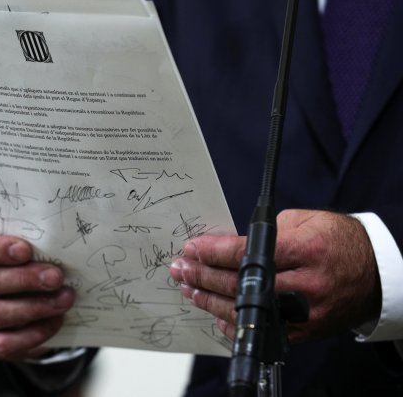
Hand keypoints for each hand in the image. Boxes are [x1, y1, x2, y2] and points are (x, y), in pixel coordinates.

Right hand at [0, 233, 74, 360]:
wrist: (34, 310)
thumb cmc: (33, 270)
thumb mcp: (33, 255)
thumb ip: (39, 249)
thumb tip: (61, 248)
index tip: (26, 250)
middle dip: (26, 279)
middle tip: (56, 277)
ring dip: (34, 307)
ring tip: (64, 300)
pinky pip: (5, 343)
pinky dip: (32, 334)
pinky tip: (55, 321)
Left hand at [169, 209, 380, 342]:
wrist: (373, 274)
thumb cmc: (337, 241)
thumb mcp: (305, 221)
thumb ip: (266, 233)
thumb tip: (227, 245)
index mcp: (307, 251)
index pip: (248, 254)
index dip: (214, 252)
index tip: (191, 248)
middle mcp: (306, 286)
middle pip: (241, 285)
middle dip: (203, 277)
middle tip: (181, 269)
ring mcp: (305, 314)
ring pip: (246, 311)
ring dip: (211, 300)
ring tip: (189, 289)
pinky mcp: (304, 332)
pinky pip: (261, 330)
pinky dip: (234, 322)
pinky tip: (214, 312)